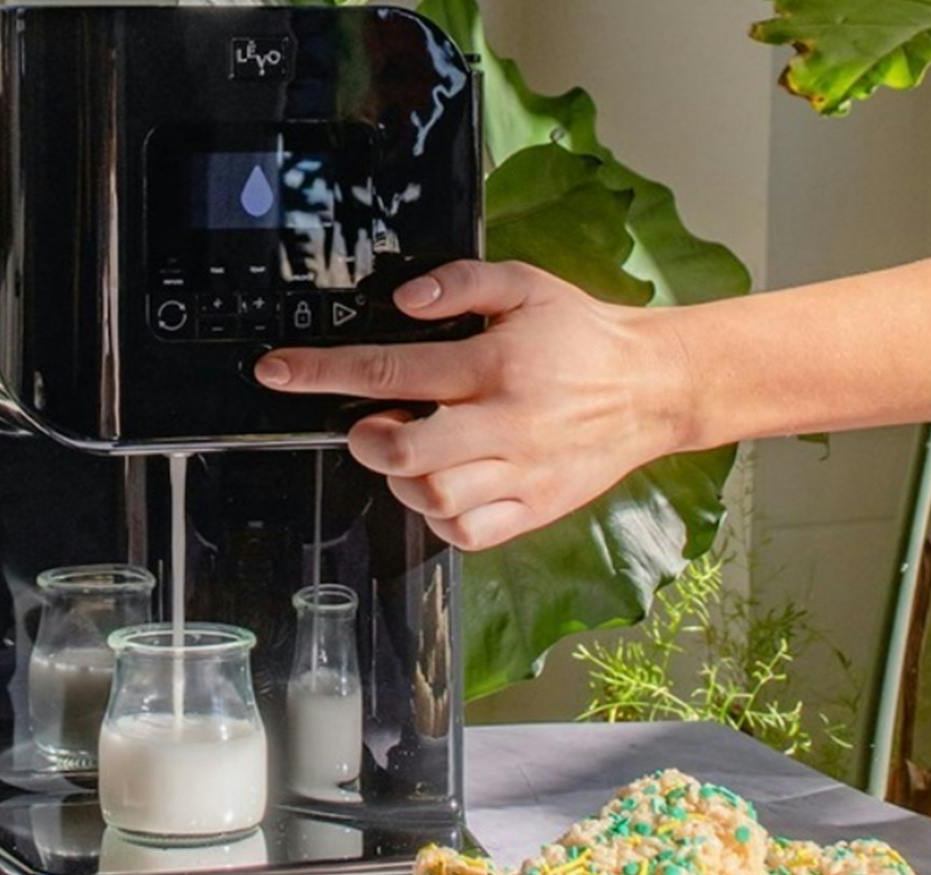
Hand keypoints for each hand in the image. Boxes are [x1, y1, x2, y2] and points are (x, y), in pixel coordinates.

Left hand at [254, 261, 695, 550]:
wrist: (653, 386)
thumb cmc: (581, 334)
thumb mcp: (526, 284)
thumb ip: (460, 284)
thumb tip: (401, 301)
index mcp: (495, 364)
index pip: (391, 369)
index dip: (322, 372)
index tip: (277, 372)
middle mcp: (506, 423)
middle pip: (406, 453)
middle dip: (369, 440)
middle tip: (374, 425)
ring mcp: (523, 473)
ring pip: (434, 499)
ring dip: (403, 479)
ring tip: (415, 452)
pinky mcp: (536, 508)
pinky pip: (467, 534)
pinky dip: (440, 517)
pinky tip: (445, 486)